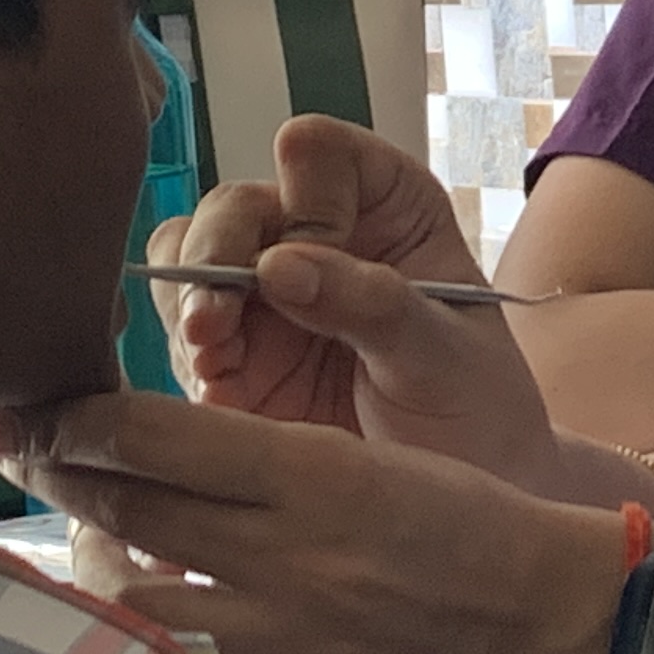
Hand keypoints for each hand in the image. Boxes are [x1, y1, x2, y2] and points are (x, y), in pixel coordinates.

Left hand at [0, 390, 617, 653]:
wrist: (557, 630)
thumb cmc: (469, 527)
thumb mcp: (369, 460)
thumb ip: (256, 462)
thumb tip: (136, 455)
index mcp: (315, 475)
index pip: (147, 435)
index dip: (68, 420)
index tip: (25, 410)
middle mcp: (287, 562)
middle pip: (120, 509)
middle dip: (52, 474)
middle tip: (9, 453)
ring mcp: (281, 649)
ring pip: (128, 603)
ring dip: (89, 565)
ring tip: (82, 542)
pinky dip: (154, 644)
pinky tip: (149, 624)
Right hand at [158, 114, 501, 436]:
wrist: (460, 500)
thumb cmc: (477, 407)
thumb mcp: (444, 354)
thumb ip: (373, 304)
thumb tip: (279, 265)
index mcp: (386, 205)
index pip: (318, 153)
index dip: (305, 198)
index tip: (314, 254)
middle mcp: (316, 237)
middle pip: (234, 206)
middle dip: (216, 254)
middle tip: (216, 320)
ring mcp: (266, 298)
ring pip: (186, 260)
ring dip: (189, 303)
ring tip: (214, 358)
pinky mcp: (230, 359)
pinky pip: (176, 335)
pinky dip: (181, 356)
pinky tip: (215, 391)